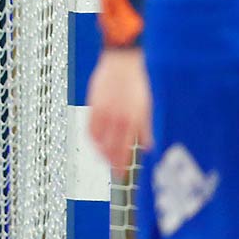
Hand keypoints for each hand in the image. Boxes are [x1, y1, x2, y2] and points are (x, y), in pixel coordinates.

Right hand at [86, 47, 152, 179]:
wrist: (122, 63)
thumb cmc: (136, 84)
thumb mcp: (145, 107)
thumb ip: (145, 128)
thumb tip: (148, 147)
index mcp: (134, 120)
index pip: (125, 148)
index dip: (121, 163)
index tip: (120, 174)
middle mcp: (120, 118)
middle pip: (112, 148)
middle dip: (112, 163)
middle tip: (113, 173)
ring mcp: (106, 112)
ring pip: (99, 140)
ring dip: (101, 152)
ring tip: (103, 159)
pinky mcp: (94, 105)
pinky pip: (90, 127)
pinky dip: (92, 138)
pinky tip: (94, 143)